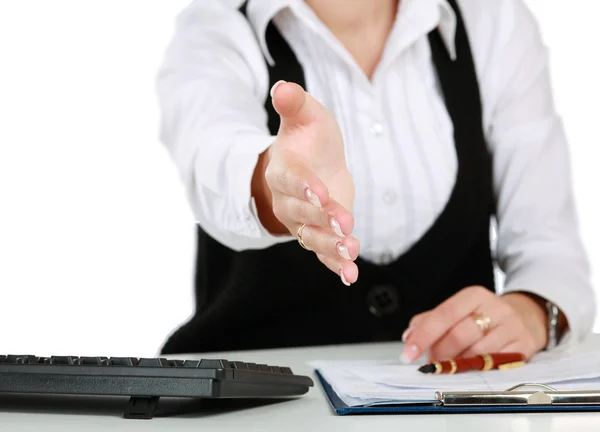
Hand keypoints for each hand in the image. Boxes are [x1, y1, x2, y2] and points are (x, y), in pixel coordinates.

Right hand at [256, 80, 358, 284]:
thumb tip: (282, 86)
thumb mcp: (305, 116)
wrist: (311, 162)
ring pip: (312, 237)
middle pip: (301, 213)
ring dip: (330, 247)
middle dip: (321, 220)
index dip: (305, 187)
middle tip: (343, 225)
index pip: (291, 179)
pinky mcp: (319, 234)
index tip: (321, 193)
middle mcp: (288, 200)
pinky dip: (335, 264)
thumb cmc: (308, 138)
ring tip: (351, 254)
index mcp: (284, 169)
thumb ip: (295, 104)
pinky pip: (323, 253)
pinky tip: (350, 275)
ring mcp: (302, 221)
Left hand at [401, 286, 547, 362]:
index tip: (408, 353)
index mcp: (474, 295)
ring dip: (458, 364)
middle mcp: (495, 307)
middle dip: (440, 353)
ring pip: (477, 352)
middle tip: (432, 363)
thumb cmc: (484, 316)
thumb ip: (431, 321)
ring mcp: (512, 326)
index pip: (444, 314)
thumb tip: (409, 335)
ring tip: (452, 365)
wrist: (526, 317)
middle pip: (459, 334)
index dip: (424, 335)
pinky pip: (496, 364)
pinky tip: (472, 368)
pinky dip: (479, 370)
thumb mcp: (458, 311)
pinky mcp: (524, 345)